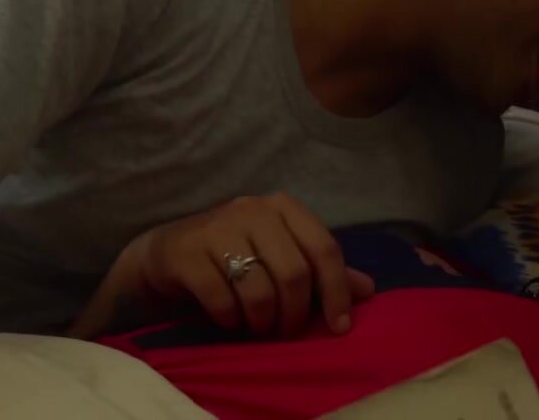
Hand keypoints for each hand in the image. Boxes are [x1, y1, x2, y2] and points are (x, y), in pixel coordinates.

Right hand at [118, 193, 373, 336]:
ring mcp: (218, 227)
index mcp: (285, 207)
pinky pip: (221, 298)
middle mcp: (254, 209)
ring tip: (258, 327)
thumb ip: (323, 270)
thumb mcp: (282, 256)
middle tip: (287, 332)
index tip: (340, 327)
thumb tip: (368, 290)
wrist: (170, 252)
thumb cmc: (237, 254)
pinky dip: (231, 319)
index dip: (336, 291)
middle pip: (294, 272)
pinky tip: (230, 320)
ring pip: (259, 288)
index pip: (325, 248)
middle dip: (295, 313)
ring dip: (263, 320)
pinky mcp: (187, 250)